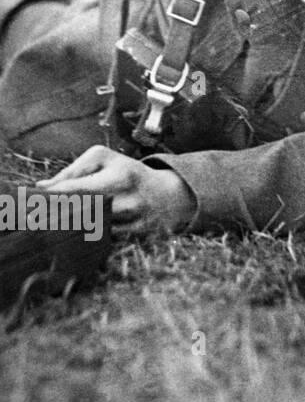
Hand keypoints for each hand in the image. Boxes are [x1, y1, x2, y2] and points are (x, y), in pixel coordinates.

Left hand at [37, 146, 195, 234]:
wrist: (171, 197)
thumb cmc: (131, 174)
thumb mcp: (108, 159)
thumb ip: (75, 169)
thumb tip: (43, 188)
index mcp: (122, 176)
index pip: (77, 190)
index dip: (52, 196)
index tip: (36, 199)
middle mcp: (129, 202)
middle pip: (79, 214)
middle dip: (57, 214)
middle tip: (41, 213)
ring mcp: (133, 225)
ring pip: (88, 231)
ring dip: (71, 227)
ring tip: (64, 220)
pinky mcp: (134, 241)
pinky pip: (101, 242)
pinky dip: (87, 238)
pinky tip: (82, 232)